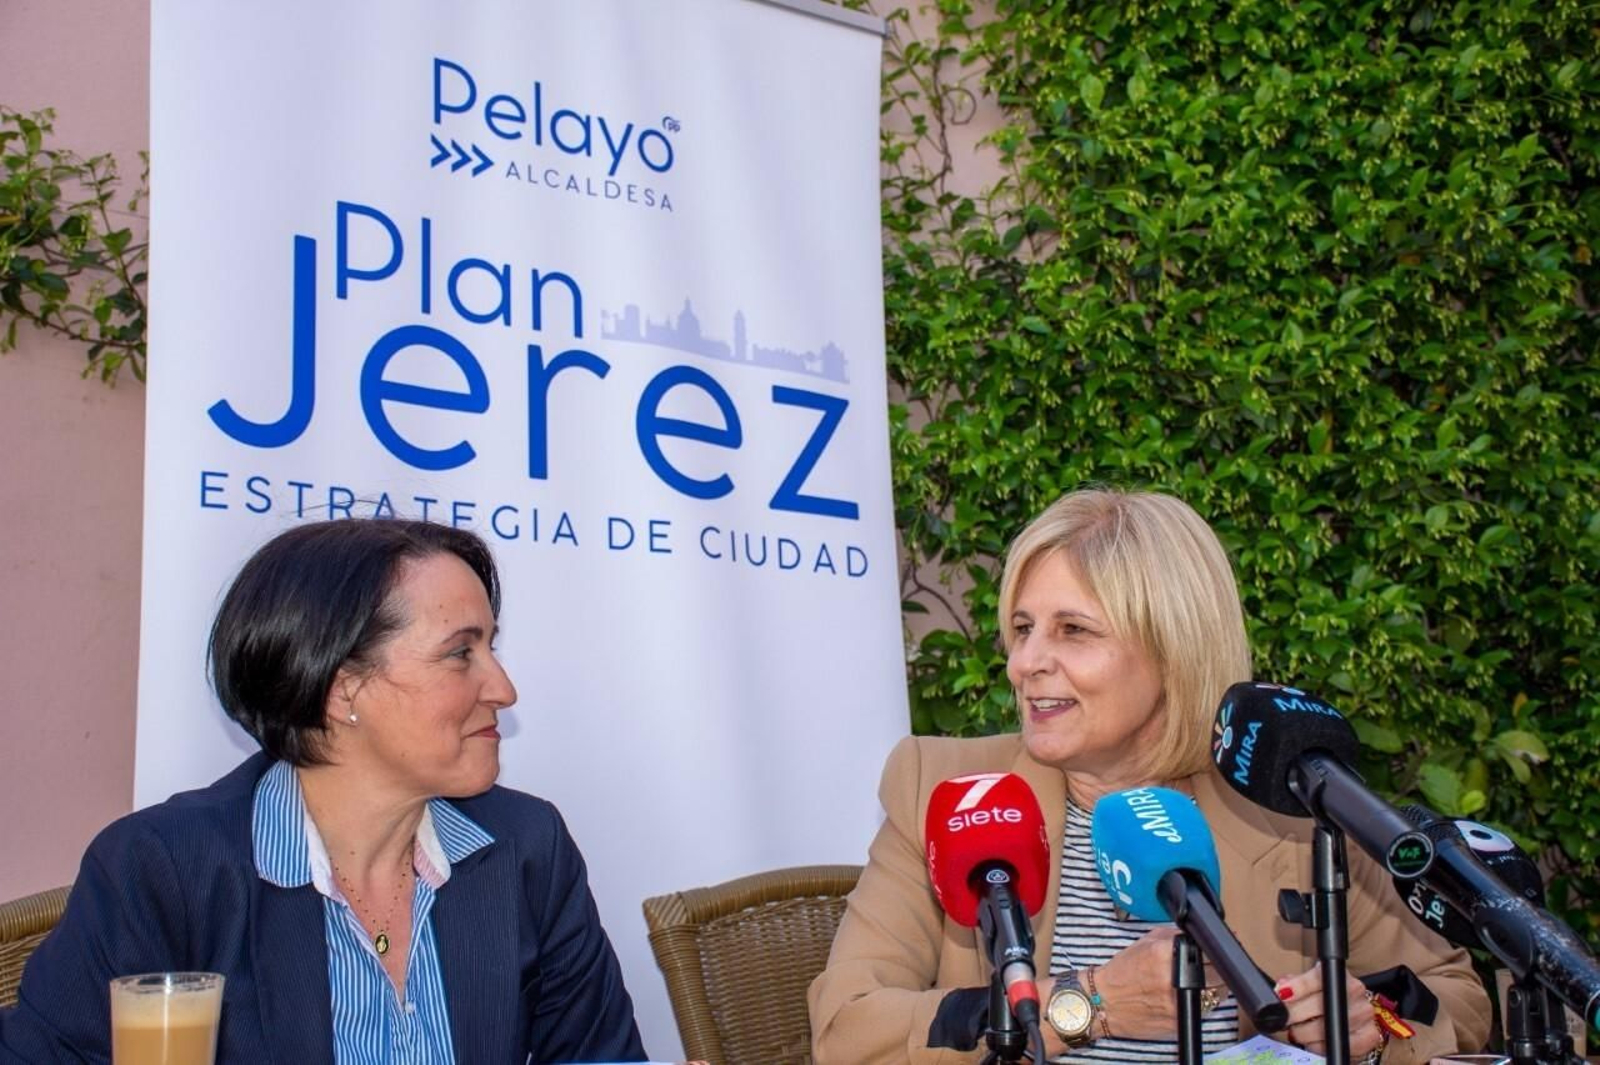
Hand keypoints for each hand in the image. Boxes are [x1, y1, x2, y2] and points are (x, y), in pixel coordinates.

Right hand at [1031, 926, 1223, 1050]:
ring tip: (1207, 977)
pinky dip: (1205, 1000)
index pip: (1207, 949)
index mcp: (1163, 954)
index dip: (1221, 946)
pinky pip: (1205, 1008)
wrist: (1104, 1002)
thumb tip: (1200, 932)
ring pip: (1217, 992)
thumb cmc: (1123, 972)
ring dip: (1218, 984)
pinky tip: (1195, 993)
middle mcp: (1172, 978)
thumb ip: (1174, 935)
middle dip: (1221, 965)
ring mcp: (1178, 1002)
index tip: (1228, 943)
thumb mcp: (1145, 943)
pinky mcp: (1180, 1020)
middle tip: (1217, 961)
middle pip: (1218, 972)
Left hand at [1273, 966, 1383, 1058]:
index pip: (1319, 976)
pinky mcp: (1369, 1036)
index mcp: (1339, 974)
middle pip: (1321, 1004)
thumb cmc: (1325, 996)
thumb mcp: (1309, 984)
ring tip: (1297, 1032)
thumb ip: (1294, 983)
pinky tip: (1312, 1042)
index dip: (1299, 986)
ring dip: (1305, 1033)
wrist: (1350, 1011)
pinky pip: (1338, 1045)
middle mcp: (1356, 992)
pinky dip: (1320, 1046)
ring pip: (1328, 1028)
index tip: (1282, 994)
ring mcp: (1365, 1015)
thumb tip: (1281, 987)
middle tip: (1285, 1020)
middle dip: (1296, 1014)